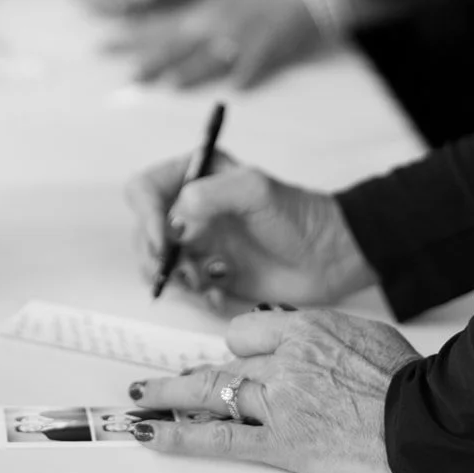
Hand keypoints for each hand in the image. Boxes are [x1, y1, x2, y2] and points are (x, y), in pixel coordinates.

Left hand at [113, 0, 328, 89]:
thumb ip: (203, 19)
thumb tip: (180, 36)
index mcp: (205, 11)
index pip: (159, 27)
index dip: (129, 37)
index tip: (101, 43)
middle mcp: (216, 23)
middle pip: (178, 46)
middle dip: (150, 62)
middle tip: (125, 78)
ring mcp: (242, 36)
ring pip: (212, 56)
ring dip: (190, 71)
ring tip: (167, 85)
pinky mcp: (269, 48)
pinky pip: (255, 65)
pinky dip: (246, 76)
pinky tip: (235, 90)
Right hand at [125, 150, 375, 309]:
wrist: (329, 258)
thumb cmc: (298, 216)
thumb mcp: (255, 190)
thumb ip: (209, 195)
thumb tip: (174, 218)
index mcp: (196, 176)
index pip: (144, 190)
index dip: (146, 215)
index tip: (165, 240)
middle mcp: (191, 210)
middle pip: (143, 232)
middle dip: (157, 254)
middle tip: (181, 270)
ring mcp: (199, 244)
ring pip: (158, 265)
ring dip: (176, 277)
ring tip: (205, 280)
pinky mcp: (210, 276)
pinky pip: (185, 291)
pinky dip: (197, 296)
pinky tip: (221, 290)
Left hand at [127, 306, 417, 472]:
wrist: (428, 423)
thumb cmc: (409, 382)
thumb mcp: (367, 336)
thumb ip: (327, 337)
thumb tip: (310, 347)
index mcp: (306, 328)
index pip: (245, 333)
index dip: (237, 352)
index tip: (230, 367)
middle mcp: (285, 359)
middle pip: (222, 363)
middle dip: (186, 376)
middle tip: (154, 383)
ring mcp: (280, 400)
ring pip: (212, 392)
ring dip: (169, 397)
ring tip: (139, 402)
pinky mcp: (283, 442)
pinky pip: (221, 437)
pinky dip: (181, 436)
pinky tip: (152, 435)